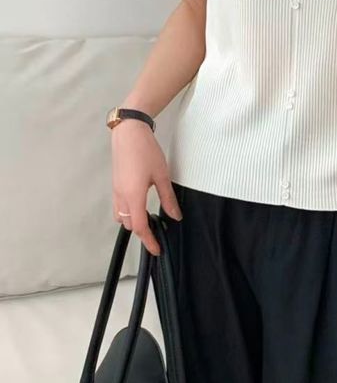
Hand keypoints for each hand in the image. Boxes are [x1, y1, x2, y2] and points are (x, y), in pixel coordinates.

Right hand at [111, 120, 181, 254]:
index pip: (140, 227)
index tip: (157, 250)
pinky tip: (141, 206)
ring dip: (134, 222)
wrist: (128, 132)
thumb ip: (168, 198)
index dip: (149, 241)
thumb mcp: (162, 176)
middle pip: (130, 225)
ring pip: (122, 217)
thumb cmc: (145, 151)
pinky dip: (129, 212)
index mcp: (133, 196)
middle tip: (157, 235)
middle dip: (142, 233)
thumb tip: (175, 216)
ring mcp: (116, 191)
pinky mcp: (115, 185)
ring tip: (149, 221)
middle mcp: (121, 196)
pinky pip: (119, 206)